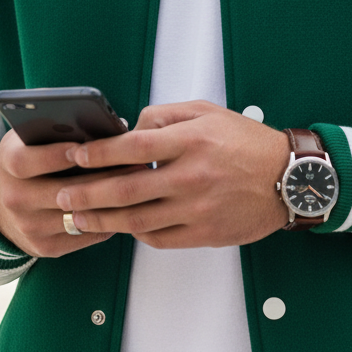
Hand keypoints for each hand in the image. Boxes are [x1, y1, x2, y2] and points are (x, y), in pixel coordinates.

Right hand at [0, 128, 132, 257]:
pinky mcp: (45, 247)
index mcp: (7, 165)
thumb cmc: (29, 159)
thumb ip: (55, 130)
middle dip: (102, 178)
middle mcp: (14, 199)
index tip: (83, 147)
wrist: (0, 205)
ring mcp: (29, 227)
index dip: (54, 155)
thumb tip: (104, 126)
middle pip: (61, 192)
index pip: (25, 162)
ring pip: (77, 216)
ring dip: (112, 202)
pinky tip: (128, 207)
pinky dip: (108, 221)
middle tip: (136, 165)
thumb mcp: (29, 140)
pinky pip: (84, 235)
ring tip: (141, 185)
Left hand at [54, 101, 291, 248]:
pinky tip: (121, 226)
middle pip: (126, 188)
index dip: (99, 153)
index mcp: (193, 141)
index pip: (134, 147)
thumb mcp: (208, 112)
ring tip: (78, 216)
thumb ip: (165, 117)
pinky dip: (136, 233)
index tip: (76, 156)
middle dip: (86, 193)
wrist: (290, 178)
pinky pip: (160, 238)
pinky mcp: (205, 234)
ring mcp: (198, 209)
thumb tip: (129, 131)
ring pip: (137, 220)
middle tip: (61, 195)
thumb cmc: (247, 142)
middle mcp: (193, 176)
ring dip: (102, 219)